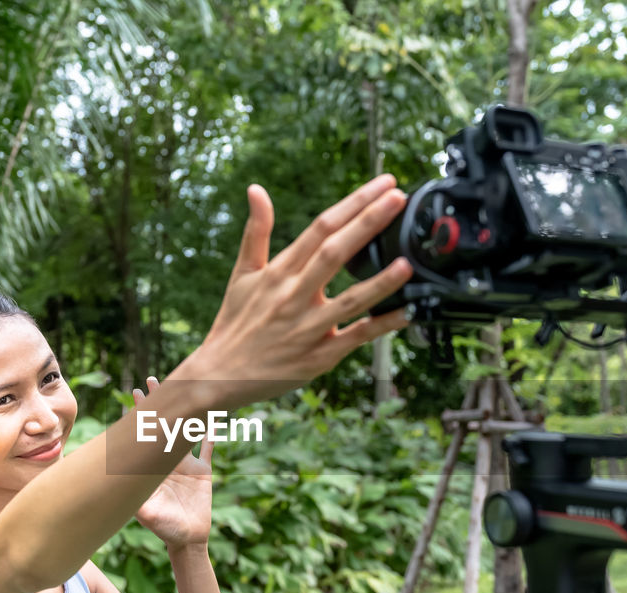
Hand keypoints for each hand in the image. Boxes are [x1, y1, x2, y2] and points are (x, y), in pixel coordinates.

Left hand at [131, 377, 214, 548]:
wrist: (187, 539)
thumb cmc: (166, 529)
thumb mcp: (150, 516)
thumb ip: (139, 503)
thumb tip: (123, 491)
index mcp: (152, 467)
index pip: (145, 433)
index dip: (141, 414)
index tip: (136, 394)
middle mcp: (167, 462)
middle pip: (163, 425)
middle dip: (159, 403)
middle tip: (152, 381)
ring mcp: (186, 465)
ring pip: (186, 431)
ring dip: (185, 411)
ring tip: (183, 389)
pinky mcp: (203, 472)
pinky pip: (208, 448)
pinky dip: (212, 433)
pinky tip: (215, 415)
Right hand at [176, 175, 413, 409]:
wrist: (219, 374)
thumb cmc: (235, 322)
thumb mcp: (243, 273)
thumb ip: (256, 231)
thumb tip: (255, 190)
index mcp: (279, 272)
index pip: (320, 228)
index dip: (353, 203)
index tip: (382, 184)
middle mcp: (294, 296)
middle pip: (335, 253)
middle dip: (368, 223)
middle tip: (398, 199)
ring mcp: (308, 328)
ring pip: (349, 300)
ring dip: (380, 281)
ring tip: (406, 261)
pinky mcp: (319, 357)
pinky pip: (356, 339)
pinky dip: (382, 326)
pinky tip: (407, 312)